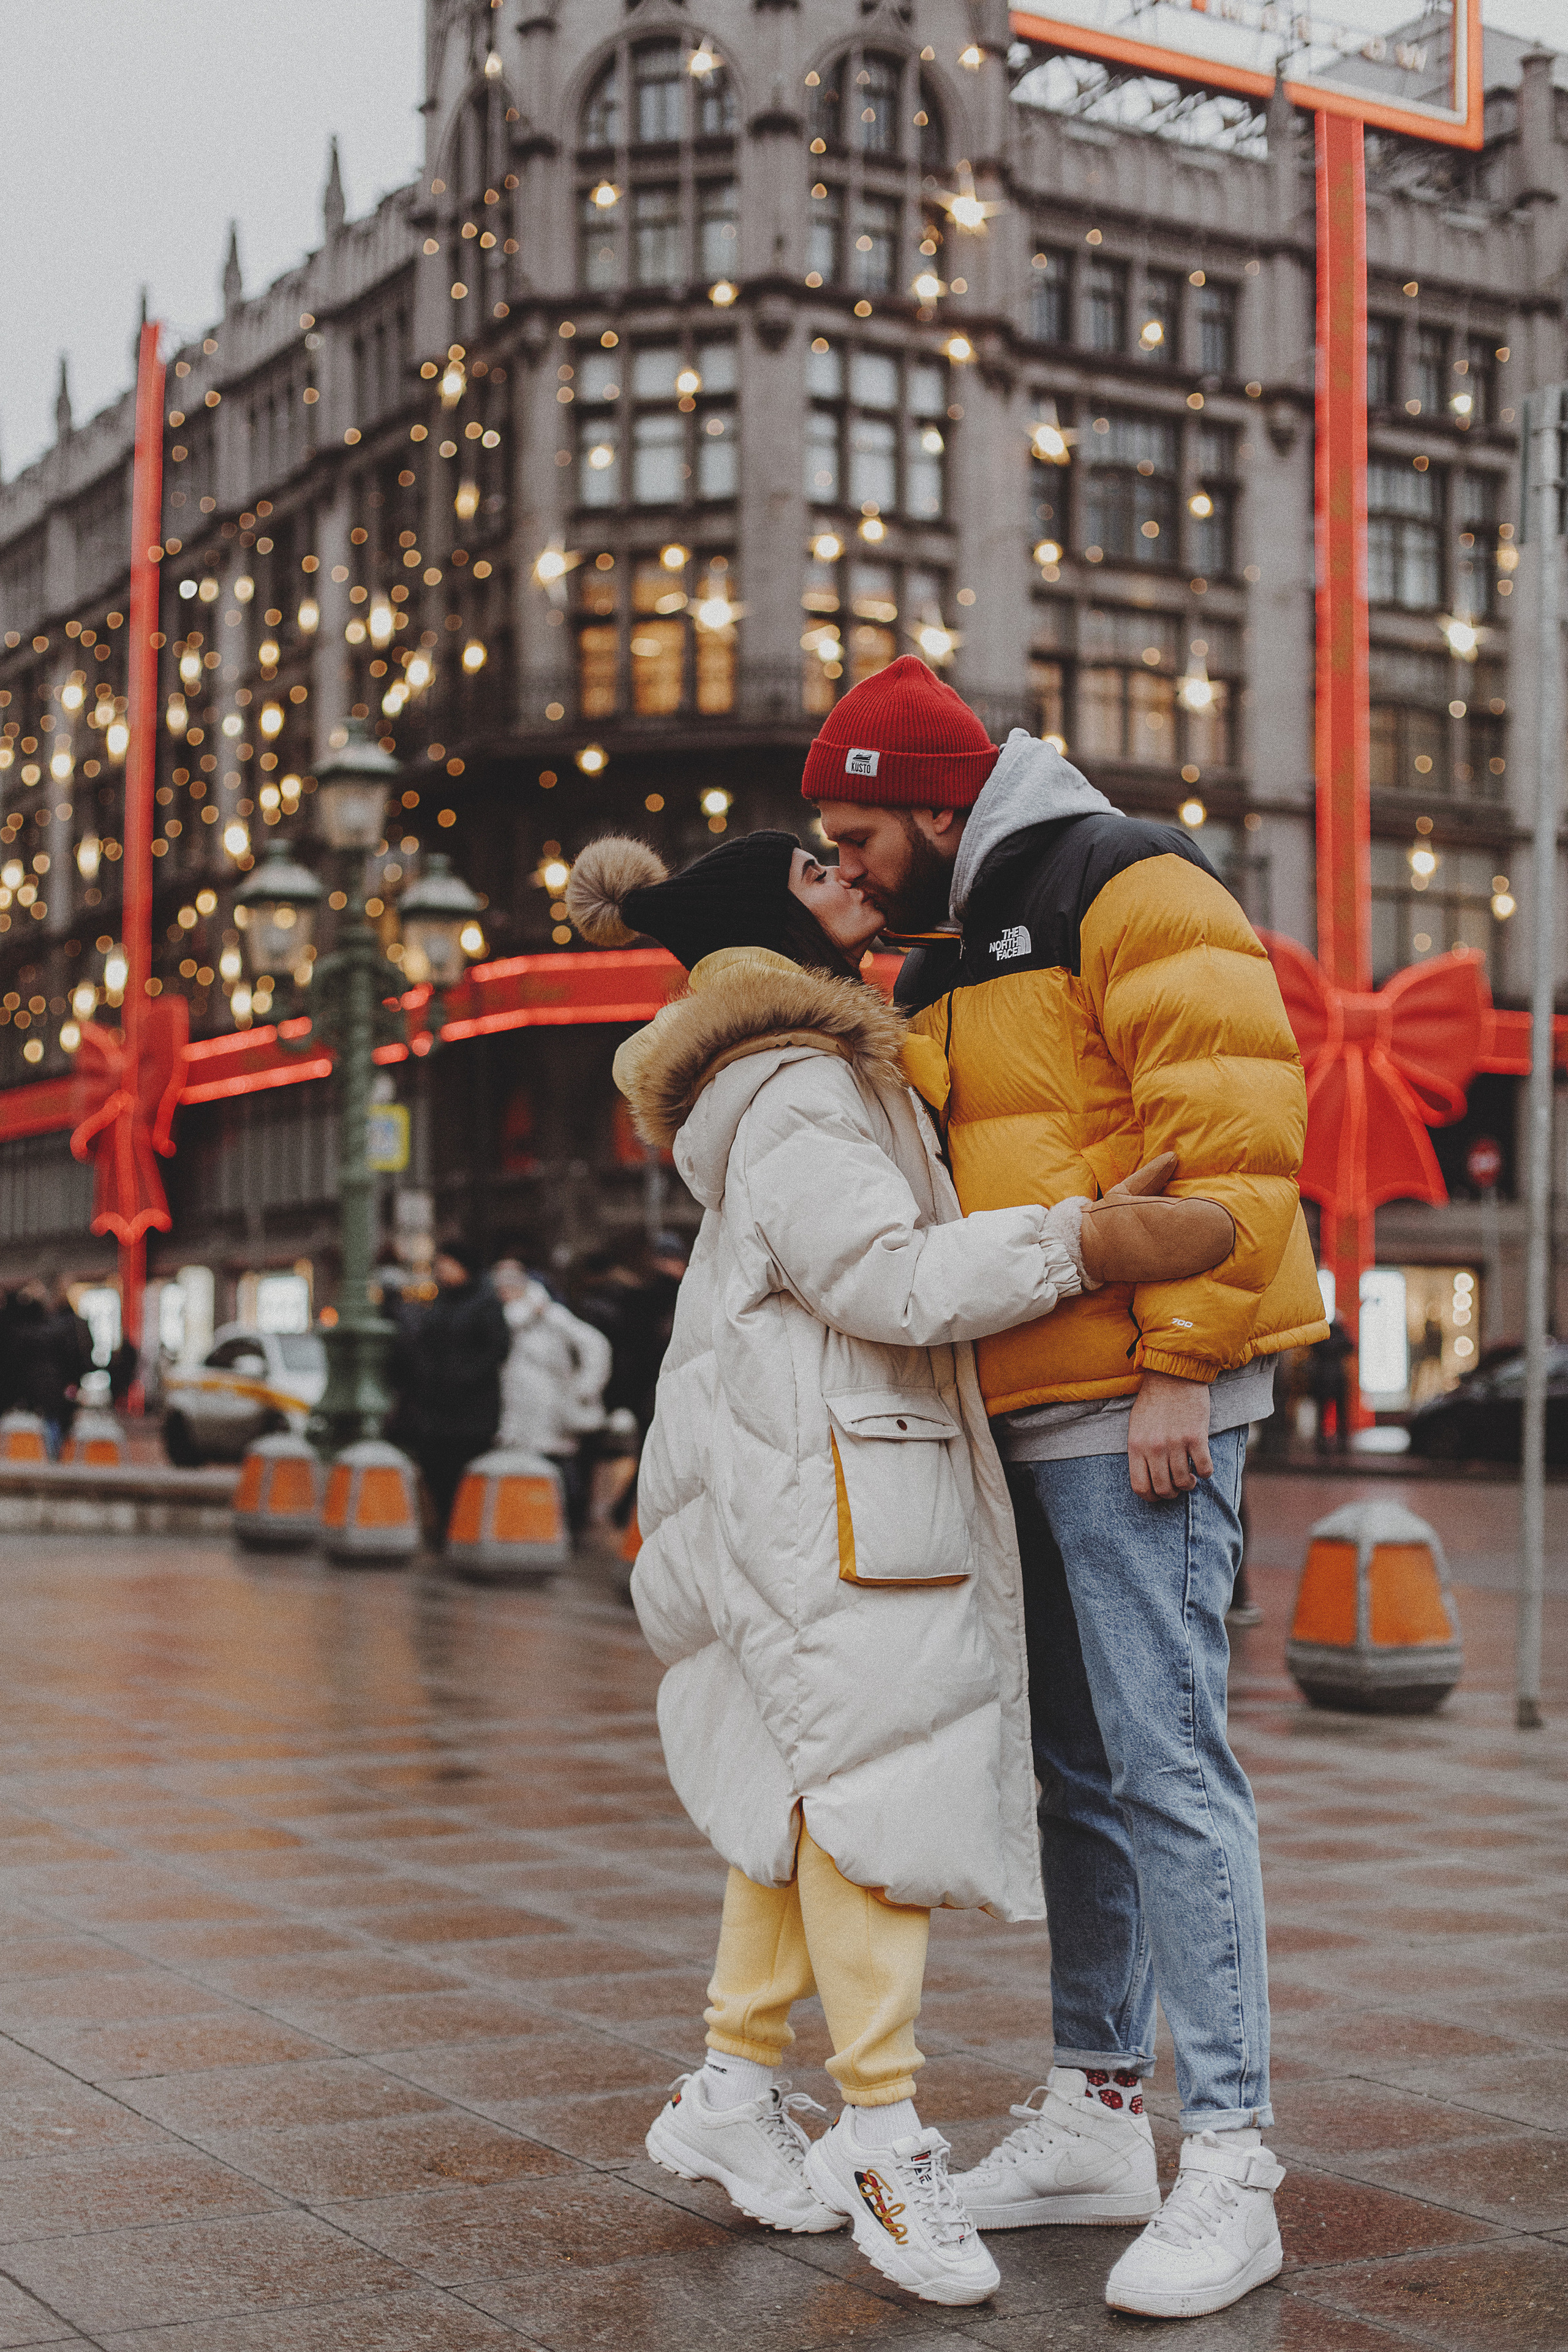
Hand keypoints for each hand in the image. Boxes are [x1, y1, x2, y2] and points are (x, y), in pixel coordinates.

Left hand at [1128, 1370, 1211, 1498]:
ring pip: (1183, 1482)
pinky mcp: (1196, 1437)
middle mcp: (1154, 1447)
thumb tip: (1149, 1476)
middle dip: (1172, 1493)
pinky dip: (1205, 1473)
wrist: (1173, 1375)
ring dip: (1188, 1484)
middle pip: (1164, 1489)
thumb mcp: (1136, 1426)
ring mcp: (1175, 1443)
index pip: (1140, 1487)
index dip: (1151, 1497)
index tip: (1159, 1494)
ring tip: (1189, 1477)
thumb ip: (1140, 1451)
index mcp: (1136, 1445)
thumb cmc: (1154, 1400)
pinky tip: (1202, 1467)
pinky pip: (1204, 1469)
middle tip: (1176, 1486)